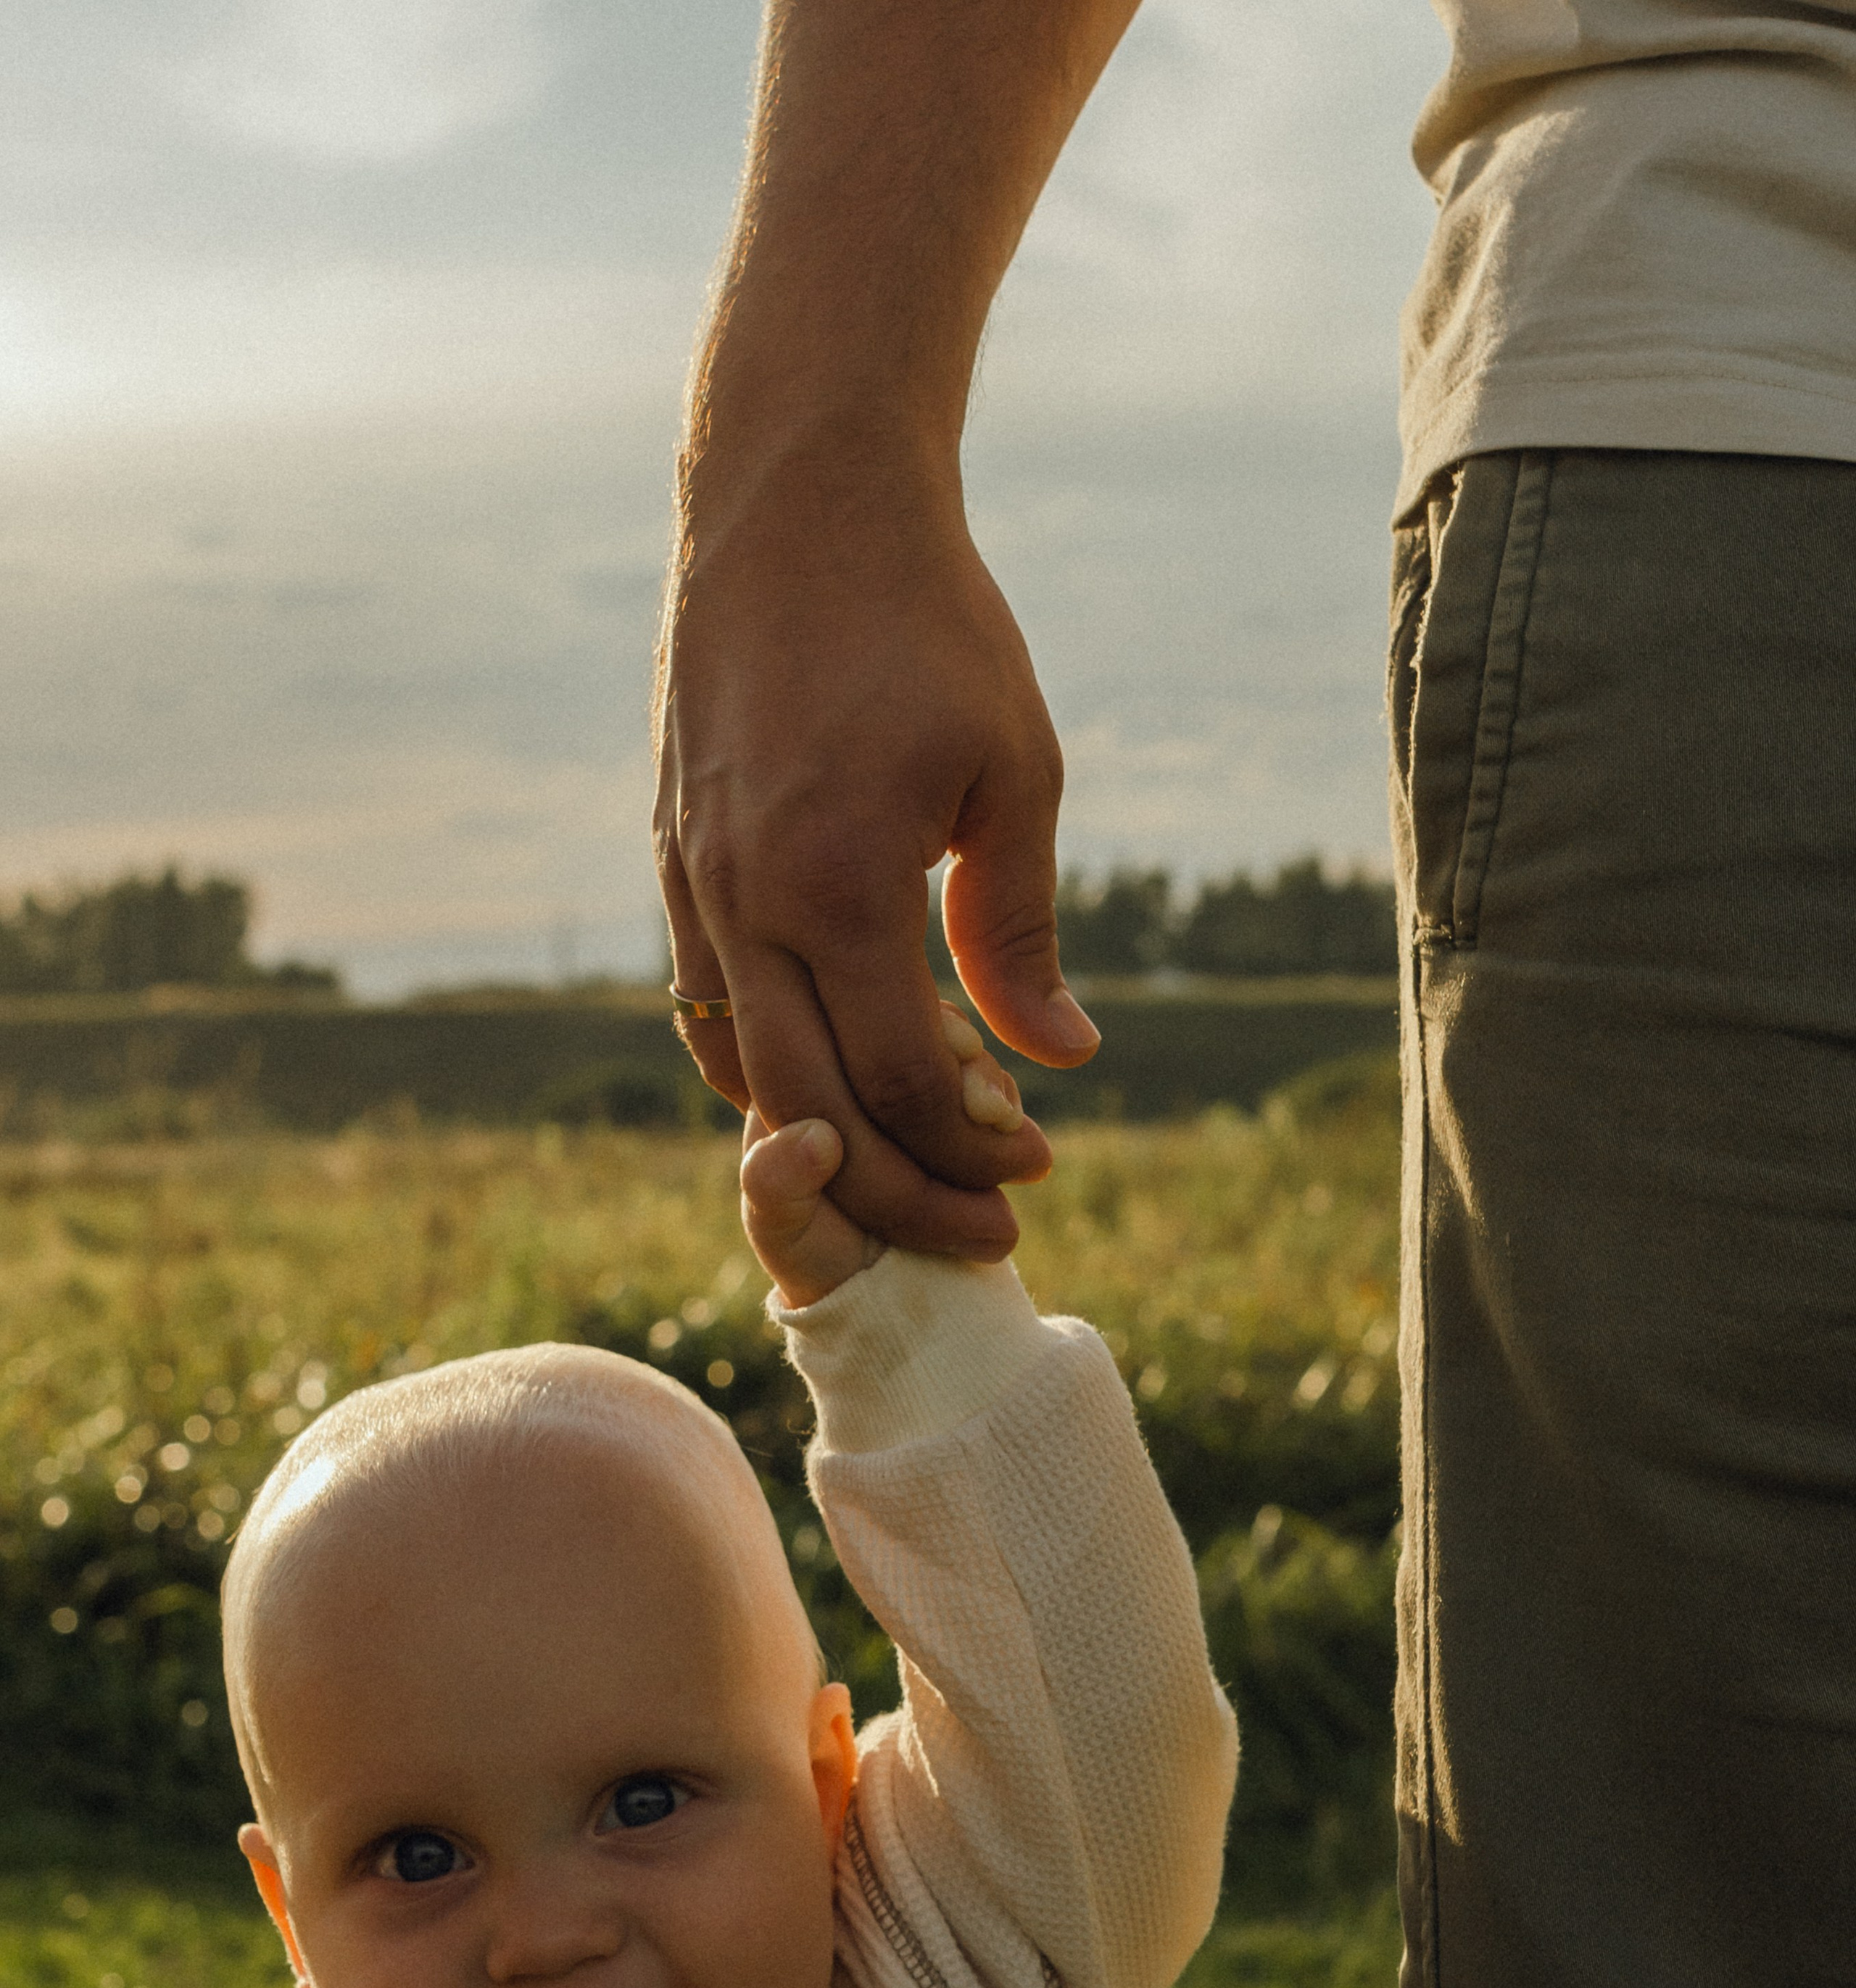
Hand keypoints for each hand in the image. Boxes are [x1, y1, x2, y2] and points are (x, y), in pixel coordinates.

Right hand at [657, 456, 1098, 1262]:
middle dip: (901, 1190)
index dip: (972, 1145)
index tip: (1038, 1165)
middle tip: (982, 1225)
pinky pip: (707, 1000)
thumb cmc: (930, 624)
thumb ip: (1020, 929)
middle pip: (812, 1111)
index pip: (901, 1079)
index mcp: (835, 887)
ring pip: (743, 1068)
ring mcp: (693, 880)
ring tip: (908, 1162)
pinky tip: (833, 1071)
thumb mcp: (1013, 773)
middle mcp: (743, 900)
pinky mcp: (673, 854)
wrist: (798, 501)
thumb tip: (1066, 1059)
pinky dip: (765, 1065)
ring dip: (827, 1137)